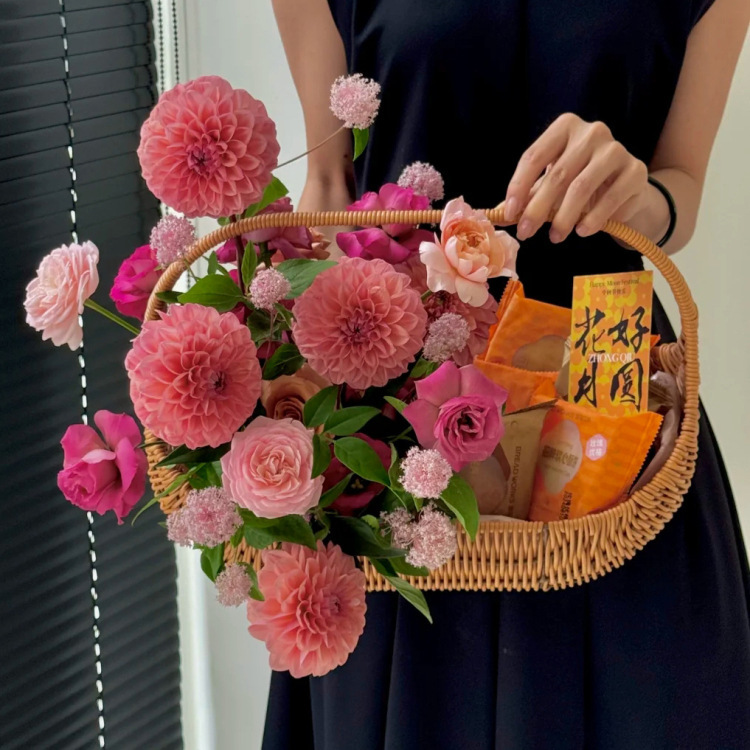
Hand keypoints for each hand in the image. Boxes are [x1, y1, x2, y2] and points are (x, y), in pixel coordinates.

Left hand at [502, 113, 649, 242]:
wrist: (624, 189)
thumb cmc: (579, 184)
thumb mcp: (549, 187)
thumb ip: (525, 198)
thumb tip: (496, 216)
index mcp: (564, 127)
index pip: (534, 156)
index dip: (518, 187)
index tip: (510, 214)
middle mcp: (592, 132)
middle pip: (557, 174)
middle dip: (538, 209)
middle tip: (527, 233)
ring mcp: (616, 149)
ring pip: (582, 187)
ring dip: (564, 217)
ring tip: (555, 237)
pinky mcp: (636, 170)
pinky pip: (610, 198)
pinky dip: (593, 219)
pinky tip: (582, 232)